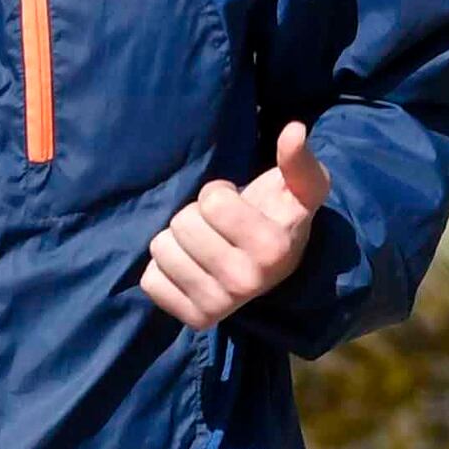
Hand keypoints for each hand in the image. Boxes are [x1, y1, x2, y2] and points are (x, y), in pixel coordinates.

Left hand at [143, 122, 334, 328]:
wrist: (275, 267)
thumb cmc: (281, 216)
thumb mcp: (299, 188)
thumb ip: (298, 160)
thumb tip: (293, 129)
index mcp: (273, 249)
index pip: (211, 201)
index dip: (218, 194)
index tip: (236, 206)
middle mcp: (246, 282)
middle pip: (182, 224)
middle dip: (196, 217)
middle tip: (218, 228)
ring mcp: (219, 306)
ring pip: (161, 249)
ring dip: (178, 240)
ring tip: (205, 246)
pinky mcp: (193, 319)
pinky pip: (150, 280)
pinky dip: (164, 269)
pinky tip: (191, 268)